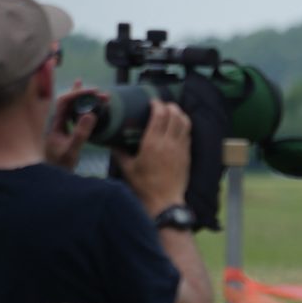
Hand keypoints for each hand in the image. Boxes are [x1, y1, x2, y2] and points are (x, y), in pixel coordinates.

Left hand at [44, 80, 100, 169]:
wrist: (54, 175)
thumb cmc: (61, 164)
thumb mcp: (72, 150)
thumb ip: (80, 133)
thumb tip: (91, 114)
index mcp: (54, 122)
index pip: (65, 101)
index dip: (79, 93)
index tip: (95, 92)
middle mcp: (56, 120)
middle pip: (68, 101)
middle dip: (84, 94)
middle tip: (102, 94)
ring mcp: (61, 125)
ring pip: (71, 107)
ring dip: (84, 99)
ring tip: (98, 94)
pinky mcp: (66, 130)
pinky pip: (74, 115)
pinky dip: (83, 108)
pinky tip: (90, 106)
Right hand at [112, 100, 190, 215]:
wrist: (164, 201)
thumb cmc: (144, 186)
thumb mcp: (127, 168)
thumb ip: (120, 153)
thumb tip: (113, 143)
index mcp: (152, 143)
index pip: (160, 115)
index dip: (157, 104)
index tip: (153, 101)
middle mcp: (169, 143)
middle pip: (175, 115)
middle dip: (170, 106)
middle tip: (163, 105)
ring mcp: (180, 149)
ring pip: (185, 123)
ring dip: (180, 114)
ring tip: (173, 112)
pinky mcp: (187, 156)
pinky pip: (188, 135)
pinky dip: (185, 127)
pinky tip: (179, 128)